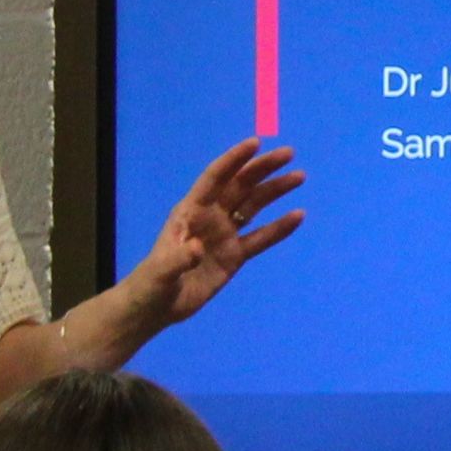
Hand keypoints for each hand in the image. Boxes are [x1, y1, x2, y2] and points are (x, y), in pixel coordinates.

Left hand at [126, 139, 305, 326]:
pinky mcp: (235, 255)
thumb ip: (177, 259)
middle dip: (263, 168)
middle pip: (240, 185)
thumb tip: (198, 249)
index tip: (255, 143)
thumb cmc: (152, 283)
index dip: (234, 160)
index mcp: (191, 210)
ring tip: (299, 177)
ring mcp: (225, 234)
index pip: (215, 178)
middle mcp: (211, 215)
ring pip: (253, 205)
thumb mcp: (160, 272)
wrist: (156, 307)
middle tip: (288, 154)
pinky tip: (298, 216)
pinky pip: (260, 238)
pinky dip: (279, 228)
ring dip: (275, 190)